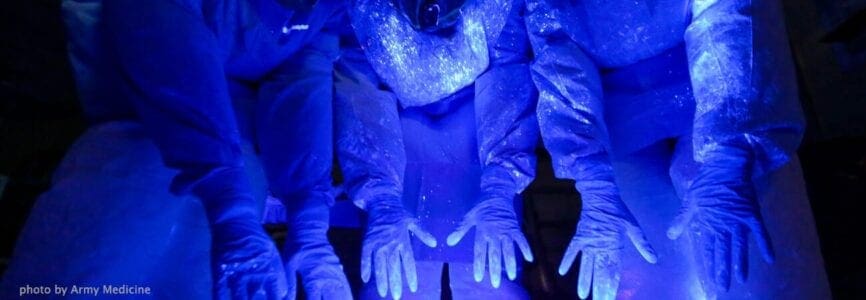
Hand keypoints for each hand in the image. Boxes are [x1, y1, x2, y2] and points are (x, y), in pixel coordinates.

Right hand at [210, 218, 288, 299]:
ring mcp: (237, 272)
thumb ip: (279, 277)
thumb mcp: (273, 257)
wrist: (236, 221)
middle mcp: (255, 273)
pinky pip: (219, 292)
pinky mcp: (220, 271)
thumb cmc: (257, 241)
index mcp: (271, 269)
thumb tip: (285, 295)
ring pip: (240, 299)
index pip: (279, 293)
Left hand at [282, 201, 352, 299]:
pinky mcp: (340, 271)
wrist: (310, 229)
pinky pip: (347, 288)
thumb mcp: (288, 265)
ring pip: (344, 295)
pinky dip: (347, 296)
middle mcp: (329, 278)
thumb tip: (285, 299)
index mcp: (314, 278)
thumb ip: (290, 284)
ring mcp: (337, 274)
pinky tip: (348, 299)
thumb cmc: (297, 247)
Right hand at [362, 198, 436, 299]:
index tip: (413, 288)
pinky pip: (365, 258)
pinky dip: (365, 268)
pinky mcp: (367, 242)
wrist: (381, 202)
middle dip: (395, 283)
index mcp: (403, 240)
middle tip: (397, 297)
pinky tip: (365, 279)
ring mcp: (378, 244)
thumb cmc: (399, 214)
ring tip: (383, 293)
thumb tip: (435, 244)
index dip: (411, 276)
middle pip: (393, 268)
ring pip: (379, 265)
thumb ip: (423, 233)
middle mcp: (391, 244)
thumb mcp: (413, 221)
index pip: (408, 262)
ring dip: (381, 280)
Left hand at [446, 197, 533, 287]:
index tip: (478, 278)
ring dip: (510, 263)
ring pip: (509, 249)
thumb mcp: (469, 217)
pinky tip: (529, 259)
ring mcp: (506, 230)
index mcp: (482, 230)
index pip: (479, 251)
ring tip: (511, 276)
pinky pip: (522, 239)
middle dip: (495, 269)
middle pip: (495, 254)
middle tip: (495, 283)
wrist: (497, 191)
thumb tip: (448, 243)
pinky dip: (526, 248)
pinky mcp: (515, 227)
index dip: (479, 265)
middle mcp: (494, 232)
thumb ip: (460, 231)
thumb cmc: (481, 206)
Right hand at [560, 191, 656, 299]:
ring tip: (583, 297)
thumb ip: (642, 244)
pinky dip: (567, 261)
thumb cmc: (618, 210)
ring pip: (585, 266)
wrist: (600, 195)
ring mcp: (587, 243)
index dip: (611, 286)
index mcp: (614, 246)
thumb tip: (654, 259)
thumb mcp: (633, 226)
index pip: (613, 271)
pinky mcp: (579, 236)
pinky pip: (571, 251)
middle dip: (598, 290)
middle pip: (599, 273)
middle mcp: (600, 247)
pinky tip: (561, 272)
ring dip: (584, 281)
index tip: (610, 298)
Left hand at [667, 153, 773, 294]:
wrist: (726, 165)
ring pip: (739, 246)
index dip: (708, 264)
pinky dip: (766, 245)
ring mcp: (739, 220)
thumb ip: (681, 219)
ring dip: (740, 263)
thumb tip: (671, 235)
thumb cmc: (706, 182)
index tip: (709, 279)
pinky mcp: (752, 214)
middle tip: (722, 287)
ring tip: (741, 280)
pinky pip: (761, 232)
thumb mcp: (689, 201)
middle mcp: (723, 225)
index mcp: (708, 222)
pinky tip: (770, 259)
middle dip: (723, 269)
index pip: (708, 248)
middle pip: (723, 251)